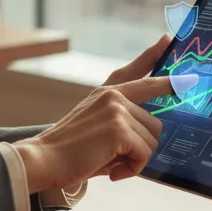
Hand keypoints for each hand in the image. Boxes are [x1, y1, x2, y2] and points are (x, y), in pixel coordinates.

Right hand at [13, 34, 175, 192]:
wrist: (44, 160)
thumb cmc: (70, 151)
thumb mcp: (97, 126)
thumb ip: (123, 121)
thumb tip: (155, 131)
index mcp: (106, 92)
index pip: (135, 70)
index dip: (154, 55)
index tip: (168, 39)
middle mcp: (113, 95)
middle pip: (156, 122)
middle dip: (142, 147)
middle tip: (118, 159)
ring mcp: (117, 109)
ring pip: (153, 140)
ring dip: (137, 159)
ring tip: (111, 164)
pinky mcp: (119, 128)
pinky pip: (145, 154)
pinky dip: (132, 168)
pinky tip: (114, 172)